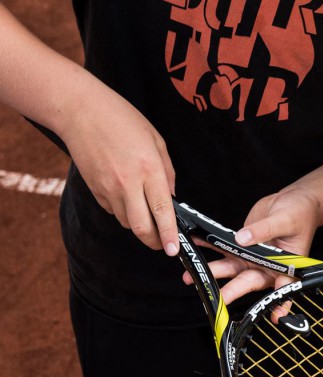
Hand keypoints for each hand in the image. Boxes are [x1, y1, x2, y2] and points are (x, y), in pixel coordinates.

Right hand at [58, 89, 177, 254]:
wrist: (80, 111)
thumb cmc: (122, 120)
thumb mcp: (156, 141)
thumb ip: (167, 172)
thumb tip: (172, 198)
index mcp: (148, 170)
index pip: (162, 211)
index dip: (169, 235)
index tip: (174, 250)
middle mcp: (128, 184)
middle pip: (142, 228)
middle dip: (155, 241)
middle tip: (164, 244)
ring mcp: (108, 188)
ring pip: (128, 222)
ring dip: (140, 225)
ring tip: (148, 213)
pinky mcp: (94, 190)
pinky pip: (114, 211)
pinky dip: (125, 211)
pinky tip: (128, 197)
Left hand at [187, 187, 321, 304]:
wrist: (293, 201)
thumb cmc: (299, 213)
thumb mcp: (285, 220)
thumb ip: (264, 230)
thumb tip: (242, 239)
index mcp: (286, 265)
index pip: (283, 288)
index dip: (280, 304)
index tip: (275, 317)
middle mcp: (268, 266)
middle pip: (249, 281)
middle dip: (232, 291)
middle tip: (217, 298)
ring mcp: (253, 257)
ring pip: (232, 269)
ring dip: (213, 272)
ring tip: (190, 278)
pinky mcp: (242, 245)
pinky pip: (223, 248)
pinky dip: (209, 246)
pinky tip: (196, 243)